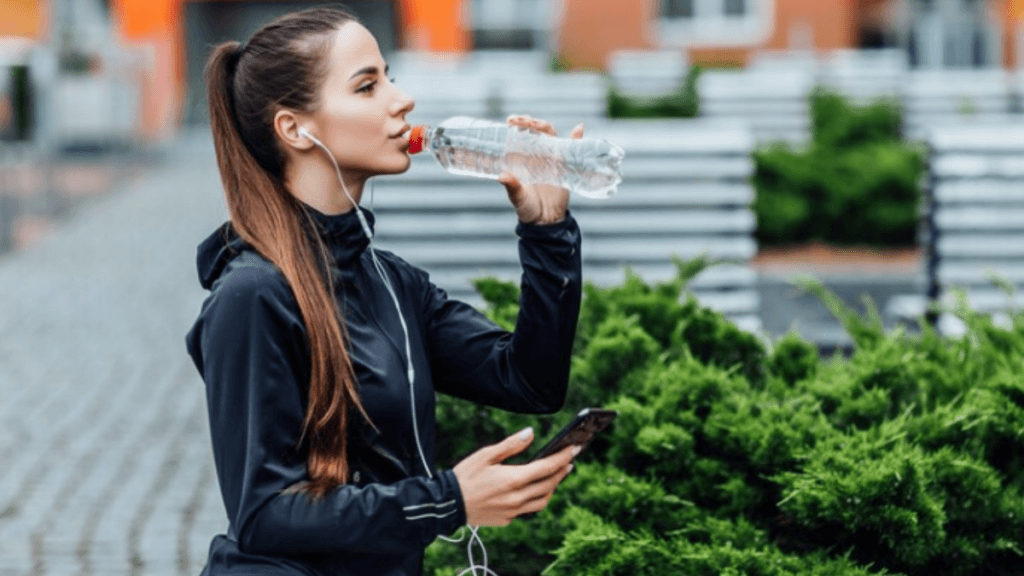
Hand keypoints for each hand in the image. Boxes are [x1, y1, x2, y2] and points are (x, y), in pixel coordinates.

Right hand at [452, 427, 578, 526]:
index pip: (547, 468)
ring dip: (552, 487)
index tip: (575, 448)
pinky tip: (534, 490)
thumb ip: (511, 445)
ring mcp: (513, 511)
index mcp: (513, 479)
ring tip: (556, 476)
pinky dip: (537, 498)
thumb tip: (531, 433)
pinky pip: (529, 509)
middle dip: (562, 471)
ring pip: (543, 501)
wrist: (448, 504)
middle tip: (569, 460)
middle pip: (549, 485)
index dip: (563, 457)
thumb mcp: (486, 455)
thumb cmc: (465, 476)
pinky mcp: (507, 519)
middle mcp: (517, 498)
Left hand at [498, 115, 584, 225]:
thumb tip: (502, 176)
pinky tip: (579, 128)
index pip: (519, 136)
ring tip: (537, 124)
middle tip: (521, 120)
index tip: (510, 120)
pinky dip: (577, 137)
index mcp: (521, 160)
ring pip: (550, 135)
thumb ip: (512, 187)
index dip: (516, 125)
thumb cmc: (527, 209)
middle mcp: (535, 155)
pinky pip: (571, 148)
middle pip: (535, 131)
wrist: (545, 221)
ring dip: (544, 126)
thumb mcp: (518, 198)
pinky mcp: (564, 166)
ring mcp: (550, 159)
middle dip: (529, 122)